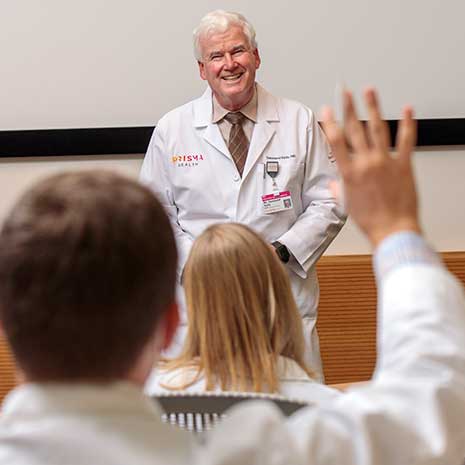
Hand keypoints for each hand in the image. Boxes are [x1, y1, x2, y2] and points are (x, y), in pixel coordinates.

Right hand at [322, 88, 420, 246]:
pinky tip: (407, 110)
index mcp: (350, 174)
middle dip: (348, 108)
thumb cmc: (370, 220)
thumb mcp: (346, 205)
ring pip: (377, 129)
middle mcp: (366, 164)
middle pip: (355, 130)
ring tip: (369, 92)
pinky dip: (408, 123)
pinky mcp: (403, 165)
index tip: (327, 110)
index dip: (330, 124)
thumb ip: (339, 189)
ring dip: (373, 108)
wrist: (392, 229)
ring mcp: (385, 162)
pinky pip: (406, 141)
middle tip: (344, 93)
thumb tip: (335, 184)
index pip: (336, 142)